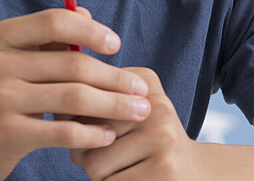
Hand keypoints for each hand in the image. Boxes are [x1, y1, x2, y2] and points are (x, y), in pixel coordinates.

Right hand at [0, 8, 152, 180]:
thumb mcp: (8, 59)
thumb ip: (46, 37)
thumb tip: (86, 13)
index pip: (56, 21)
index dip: (92, 31)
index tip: (117, 45)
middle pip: (73, 64)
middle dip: (116, 78)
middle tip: (142, 89)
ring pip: (75, 98)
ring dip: (114, 106)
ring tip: (139, 111)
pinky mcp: (6, 134)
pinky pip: (64, 132)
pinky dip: (92, 133)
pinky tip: (108, 135)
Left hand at [71, 67, 207, 179]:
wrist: (194, 171)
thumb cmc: (144, 145)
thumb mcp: (125, 112)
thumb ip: (89, 103)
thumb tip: (58, 113)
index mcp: (142, 81)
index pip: (79, 102)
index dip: (80, 126)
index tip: (106, 131)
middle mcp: (155, 103)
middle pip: (83, 133)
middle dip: (86, 152)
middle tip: (115, 155)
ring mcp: (162, 134)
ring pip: (93, 163)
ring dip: (100, 174)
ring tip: (126, 168)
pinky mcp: (164, 166)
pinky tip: (136, 179)